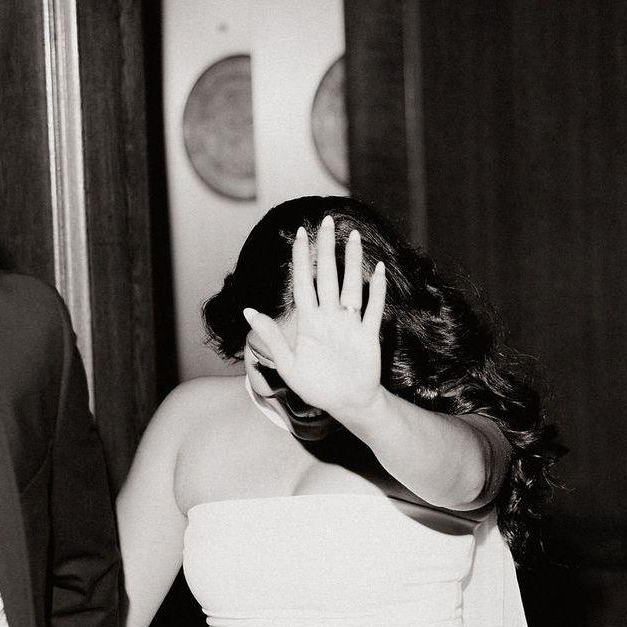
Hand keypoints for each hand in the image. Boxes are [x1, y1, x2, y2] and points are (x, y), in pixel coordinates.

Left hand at [242, 216, 385, 423]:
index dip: (301, 259)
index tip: (300, 234)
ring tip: (352, 237)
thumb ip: (271, 336)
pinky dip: (377, 291)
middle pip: (327, 276)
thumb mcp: (288, 364)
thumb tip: (247, 311)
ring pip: (351, 286)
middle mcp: (330, 318)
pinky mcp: (367, 335)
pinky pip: (373, 308)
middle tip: (327, 222)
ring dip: (352, 262)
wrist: (347, 405)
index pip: (303, 283)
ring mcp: (350, 324)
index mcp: (310, 322)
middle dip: (326, 249)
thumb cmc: (317, 387)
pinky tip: (378, 270)